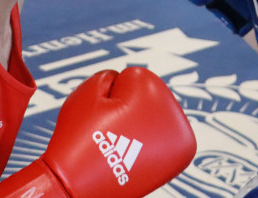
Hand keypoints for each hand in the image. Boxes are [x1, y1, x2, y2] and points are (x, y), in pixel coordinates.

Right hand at [0, 68, 194, 196]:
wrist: (80, 182)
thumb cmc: (80, 137)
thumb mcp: (89, 89)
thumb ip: (113, 75)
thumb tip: (127, 81)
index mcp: (152, 89)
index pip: (132, 78)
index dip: (112, 93)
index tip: (105, 112)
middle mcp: (173, 112)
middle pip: (147, 97)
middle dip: (129, 107)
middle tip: (112, 128)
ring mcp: (177, 136)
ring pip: (153, 117)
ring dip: (139, 125)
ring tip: (121, 142)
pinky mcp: (178, 157)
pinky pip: (161, 139)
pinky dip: (147, 144)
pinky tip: (131, 153)